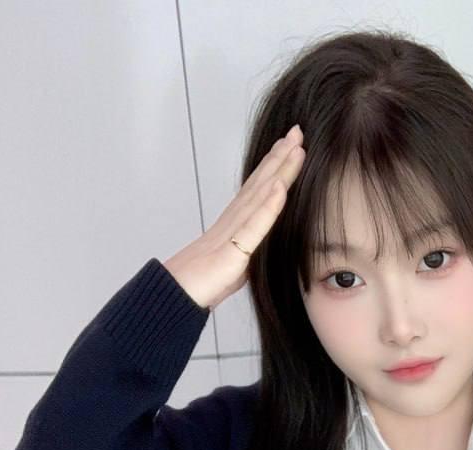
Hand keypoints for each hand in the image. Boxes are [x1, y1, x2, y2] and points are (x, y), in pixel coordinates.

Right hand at [162, 122, 306, 310]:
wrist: (175, 296)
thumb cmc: (200, 283)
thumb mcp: (234, 264)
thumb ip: (248, 253)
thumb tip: (260, 252)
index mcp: (234, 223)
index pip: (258, 189)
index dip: (275, 165)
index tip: (290, 145)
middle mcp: (233, 221)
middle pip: (261, 183)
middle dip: (280, 156)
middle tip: (297, 131)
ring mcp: (232, 233)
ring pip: (260, 196)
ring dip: (279, 171)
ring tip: (295, 148)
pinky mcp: (232, 252)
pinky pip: (253, 227)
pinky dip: (268, 206)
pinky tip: (280, 187)